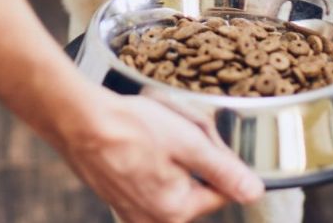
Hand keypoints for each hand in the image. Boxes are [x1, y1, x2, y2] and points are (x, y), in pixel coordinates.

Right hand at [56, 89, 264, 222]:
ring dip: (171, 155)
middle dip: (192, 156)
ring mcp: (131, 210)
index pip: (221, 190)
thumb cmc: (129, 127)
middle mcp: (152, 219)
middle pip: (195, 185)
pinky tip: (139, 139)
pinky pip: (148, 178)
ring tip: (154, 132)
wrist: (78, 120)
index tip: (202, 136)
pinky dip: (149, 158)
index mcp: (175, 211)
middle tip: (176, 128)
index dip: (217, 158)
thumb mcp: (188, 142)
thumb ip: (224, 170)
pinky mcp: (117, 197)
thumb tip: (254, 191)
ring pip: (172, 180)